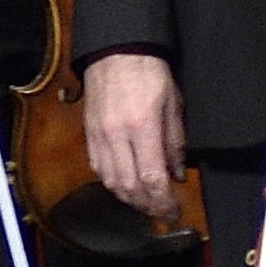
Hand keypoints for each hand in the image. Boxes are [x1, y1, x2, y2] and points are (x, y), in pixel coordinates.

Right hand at [81, 50, 182, 219]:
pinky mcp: (89, 134)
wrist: (115, 51)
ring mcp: (99, 136)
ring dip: (130, 199)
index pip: (152, 178)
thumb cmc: (147, 71)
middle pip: (129, 188)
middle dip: (148, 207)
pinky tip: (126, 185)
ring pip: (111, 183)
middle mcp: (116, 135)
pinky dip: (113, 183)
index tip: (174, 212)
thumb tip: (176, 174)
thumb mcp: (173, 103)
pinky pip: (99, 169)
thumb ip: (175, 141)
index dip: (164, 202)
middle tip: (163, 214)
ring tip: (147, 204)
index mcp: (141, 126)